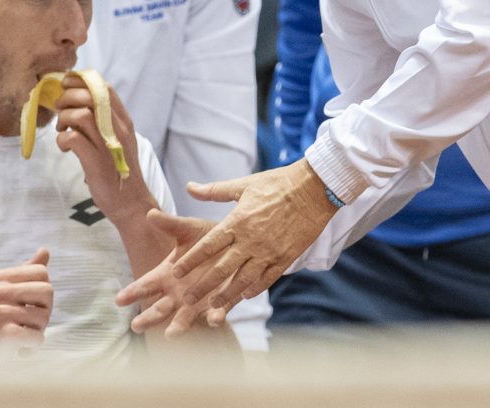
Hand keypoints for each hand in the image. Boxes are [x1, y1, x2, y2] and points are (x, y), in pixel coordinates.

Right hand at [0, 248, 52, 368]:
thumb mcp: (1, 292)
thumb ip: (25, 272)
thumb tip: (45, 250)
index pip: (42, 273)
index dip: (41, 292)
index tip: (27, 306)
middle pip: (48, 291)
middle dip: (44, 311)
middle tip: (27, 324)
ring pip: (44, 317)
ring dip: (36, 333)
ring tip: (18, 338)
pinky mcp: (3, 333)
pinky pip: (37, 337)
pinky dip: (32, 348)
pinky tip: (19, 351)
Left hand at [55, 76, 155, 222]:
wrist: (130, 203)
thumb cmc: (118, 170)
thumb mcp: (116, 140)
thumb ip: (104, 122)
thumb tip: (77, 104)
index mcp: (124, 121)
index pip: (103, 88)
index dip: (81, 81)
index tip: (67, 86)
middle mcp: (118, 129)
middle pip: (89, 96)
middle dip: (67, 98)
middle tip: (60, 111)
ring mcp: (108, 144)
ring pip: (80, 114)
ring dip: (63, 118)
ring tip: (63, 129)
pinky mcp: (96, 161)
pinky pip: (72, 138)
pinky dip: (62, 139)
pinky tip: (65, 148)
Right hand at [115, 210, 230, 335]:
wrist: (236, 244)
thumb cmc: (207, 237)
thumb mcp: (188, 229)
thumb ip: (170, 224)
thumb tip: (150, 213)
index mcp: (168, 274)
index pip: (146, 285)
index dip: (133, 292)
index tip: (119, 300)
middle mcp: (179, 292)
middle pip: (160, 308)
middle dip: (149, 317)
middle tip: (136, 326)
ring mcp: (198, 301)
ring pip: (185, 317)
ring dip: (179, 326)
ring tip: (171, 334)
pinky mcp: (220, 304)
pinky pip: (218, 313)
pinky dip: (216, 317)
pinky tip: (215, 319)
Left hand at [116, 159, 337, 336]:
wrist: (314, 189)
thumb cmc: (277, 183)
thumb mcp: (244, 184)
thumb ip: (215, 190)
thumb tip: (189, 187)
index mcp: (238, 220)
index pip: (208, 245)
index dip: (191, 260)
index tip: (175, 271)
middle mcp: (251, 240)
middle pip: (222, 268)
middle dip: (203, 286)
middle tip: (186, 299)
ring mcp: (269, 251)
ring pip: (243, 279)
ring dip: (227, 295)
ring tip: (213, 306)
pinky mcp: (285, 257)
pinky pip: (267, 279)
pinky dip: (255, 289)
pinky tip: (245, 296)